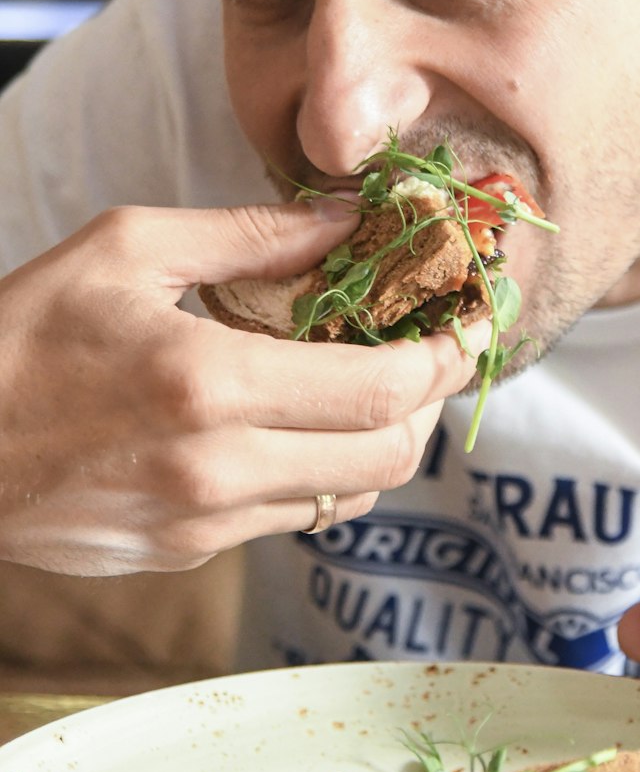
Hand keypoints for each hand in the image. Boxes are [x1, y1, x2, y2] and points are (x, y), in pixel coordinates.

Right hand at [0, 203, 484, 576]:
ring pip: (347, 499)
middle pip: (386, 460)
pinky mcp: (186, 552)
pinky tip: (291, 425)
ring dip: (376, 444)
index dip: (441, 358)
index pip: (380, 391)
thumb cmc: (20, 336)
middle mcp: (218, 470)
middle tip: (421, 356)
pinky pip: (290, 518)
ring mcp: (203, 524)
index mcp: (209, 385)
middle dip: (424, 407)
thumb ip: (250, 236)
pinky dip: (317, 473)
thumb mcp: (126, 250)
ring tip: (363, 388)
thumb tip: (343, 219)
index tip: (465, 327)